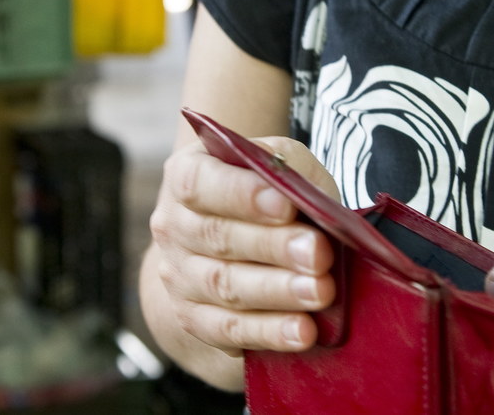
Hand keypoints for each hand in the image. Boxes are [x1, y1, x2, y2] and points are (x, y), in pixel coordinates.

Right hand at [149, 137, 337, 356]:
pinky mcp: (192, 317)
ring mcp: (178, 275)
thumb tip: (309, 199)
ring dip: (276, 291)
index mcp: (186, 172)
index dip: (242, 194)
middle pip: (217, 236)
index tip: (286, 205)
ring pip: (224, 286)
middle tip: (318, 254)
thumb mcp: (277, 161)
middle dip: (273, 247)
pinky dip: (267, 331)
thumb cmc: (265, 192)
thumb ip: (288, 169)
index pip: (200, 182)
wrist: (232, 239)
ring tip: (320, 292)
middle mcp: (173, 224)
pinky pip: (227, 329)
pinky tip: (301, 331)